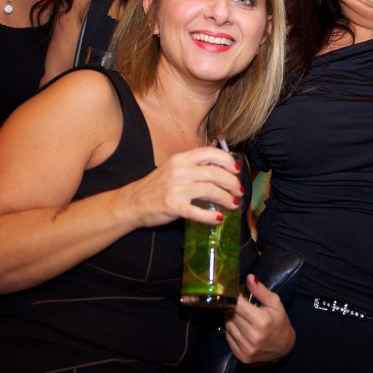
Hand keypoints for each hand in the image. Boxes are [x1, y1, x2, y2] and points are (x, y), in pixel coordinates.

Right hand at [121, 146, 242, 228]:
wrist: (133, 202)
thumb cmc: (156, 186)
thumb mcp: (174, 168)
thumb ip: (194, 166)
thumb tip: (222, 169)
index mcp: (181, 158)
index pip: (210, 154)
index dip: (228, 161)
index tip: (237, 170)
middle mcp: (179, 170)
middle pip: (215, 173)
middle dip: (232, 182)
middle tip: (239, 191)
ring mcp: (176, 188)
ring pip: (211, 191)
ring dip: (226, 198)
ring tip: (233, 204)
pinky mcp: (173, 206)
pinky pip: (198, 211)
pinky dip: (211, 216)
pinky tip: (219, 219)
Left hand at [223, 274, 294, 364]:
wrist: (284, 348)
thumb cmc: (280, 322)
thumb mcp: (275, 304)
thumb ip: (261, 290)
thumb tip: (249, 277)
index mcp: (262, 320)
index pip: (237, 304)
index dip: (234, 297)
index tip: (234, 293)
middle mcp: (252, 335)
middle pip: (231, 314)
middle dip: (233, 307)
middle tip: (239, 305)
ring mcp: (246, 347)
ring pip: (227, 325)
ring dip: (231, 318)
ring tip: (241, 317)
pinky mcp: (240, 355)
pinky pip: (228, 337)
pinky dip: (231, 330)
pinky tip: (240, 328)